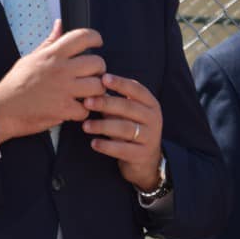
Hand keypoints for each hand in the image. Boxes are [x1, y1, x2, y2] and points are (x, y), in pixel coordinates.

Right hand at [0, 22, 106, 142]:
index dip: (95, 38)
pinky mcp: (63, 109)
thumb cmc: (16, 83)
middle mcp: (60, 70)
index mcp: (52, 54)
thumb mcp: (31, 57)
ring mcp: (63, 90)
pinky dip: (83, 111)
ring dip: (96, 91)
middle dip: (99, 69)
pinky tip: (75, 109)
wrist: (2, 108)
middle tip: (93, 74)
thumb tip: (59, 24)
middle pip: (97, 63)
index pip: (82, 37)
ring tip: (88, 93)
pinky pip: (86, 109)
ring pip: (97, 86)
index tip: (97, 43)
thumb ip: (49, 42)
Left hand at [83, 73, 164, 191]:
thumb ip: (114, 102)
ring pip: (125, 129)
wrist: (147, 160)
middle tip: (87, 102)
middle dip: (106, 103)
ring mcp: (150, 137)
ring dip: (103, 126)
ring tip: (85, 126)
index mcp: (151, 105)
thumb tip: (92, 86)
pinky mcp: (142, 155)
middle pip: (129, 108)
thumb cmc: (132, 129)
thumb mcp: (128, 114)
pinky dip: (107, 146)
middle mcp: (153, 119)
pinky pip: (123, 149)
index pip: (137, 90)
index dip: (121, 83)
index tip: (103, 78)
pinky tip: (94, 143)